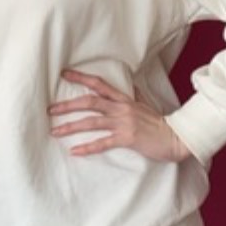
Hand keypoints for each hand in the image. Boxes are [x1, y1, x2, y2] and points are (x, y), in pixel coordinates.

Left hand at [49, 69, 189, 162]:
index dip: (81, 78)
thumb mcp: (145, 103)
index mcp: (124, 98)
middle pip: (89, 102)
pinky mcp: (127, 138)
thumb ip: (135, 94)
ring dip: (71, 126)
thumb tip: (130, 84)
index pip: (99, 84)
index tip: (64, 74)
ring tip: (55, 131)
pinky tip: (75, 151)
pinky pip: (103, 143)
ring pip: (92, 122)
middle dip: (68, 105)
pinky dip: (88, 147)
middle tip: (50, 109)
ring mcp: (124, 123)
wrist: (175, 137)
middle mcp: (121, 108)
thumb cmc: (159, 122)